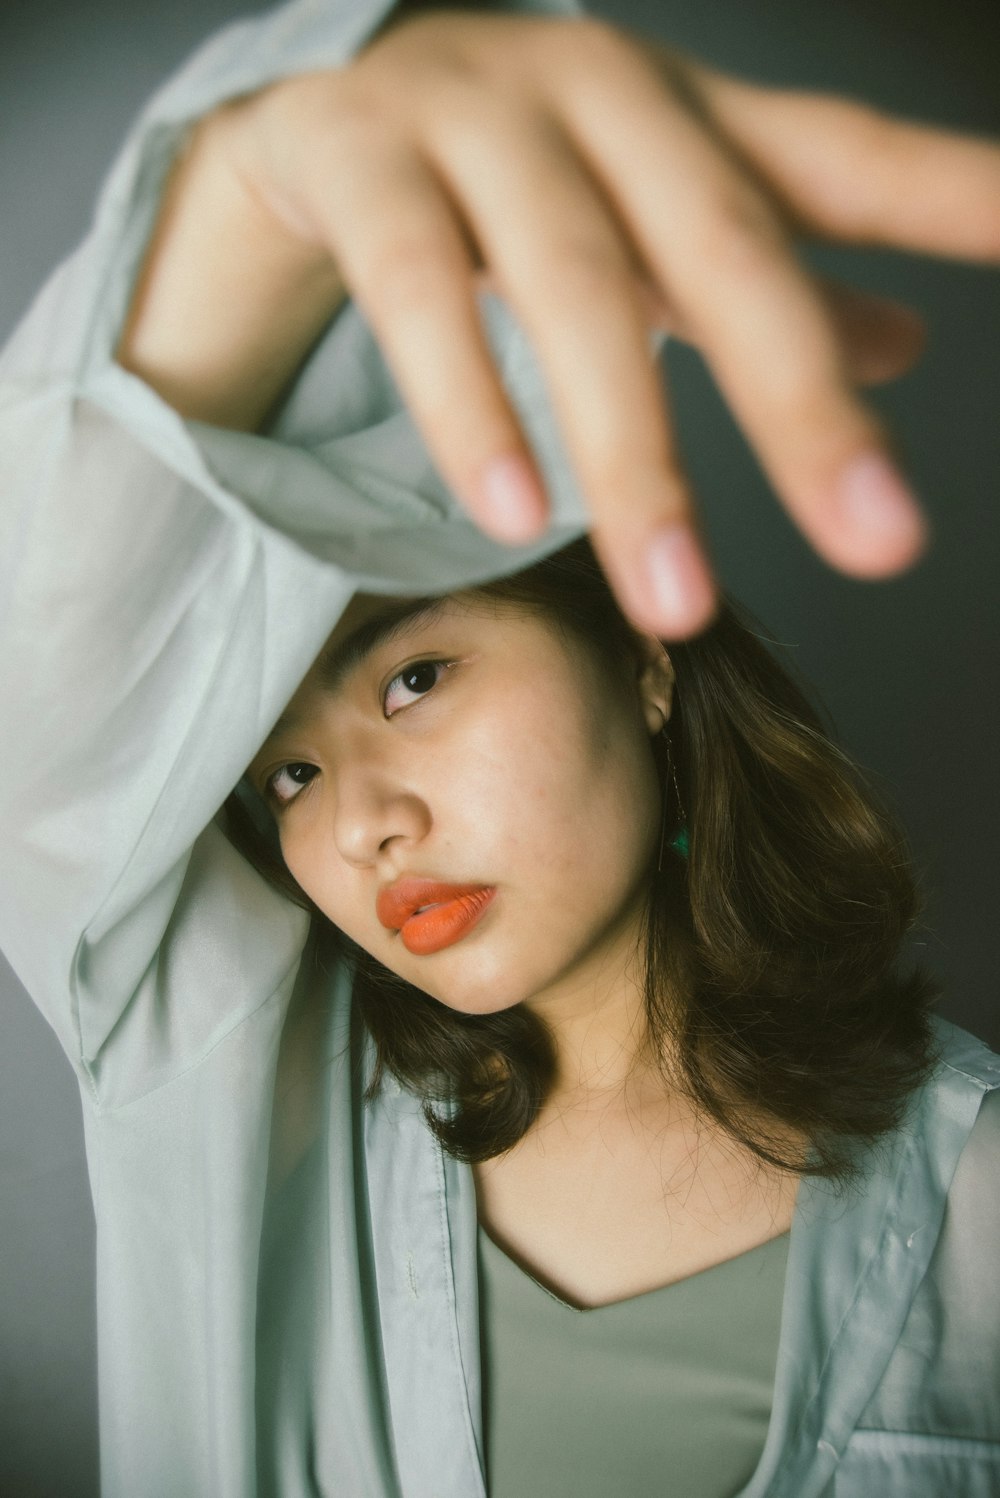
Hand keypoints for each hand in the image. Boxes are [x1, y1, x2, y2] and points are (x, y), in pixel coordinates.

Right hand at [122, 9, 999, 636]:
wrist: (315, 116)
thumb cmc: (515, 183)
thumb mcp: (650, 231)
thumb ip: (769, 282)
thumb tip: (909, 343)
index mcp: (689, 116)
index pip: (844, 158)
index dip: (957, 197)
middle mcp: (600, 91)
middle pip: (723, 247)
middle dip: (802, 406)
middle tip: (878, 545)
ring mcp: (472, 111)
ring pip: (572, 288)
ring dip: (634, 456)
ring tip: (676, 603)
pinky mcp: (356, 157)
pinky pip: (418, 289)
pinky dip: (471, 406)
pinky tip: (513, 516)